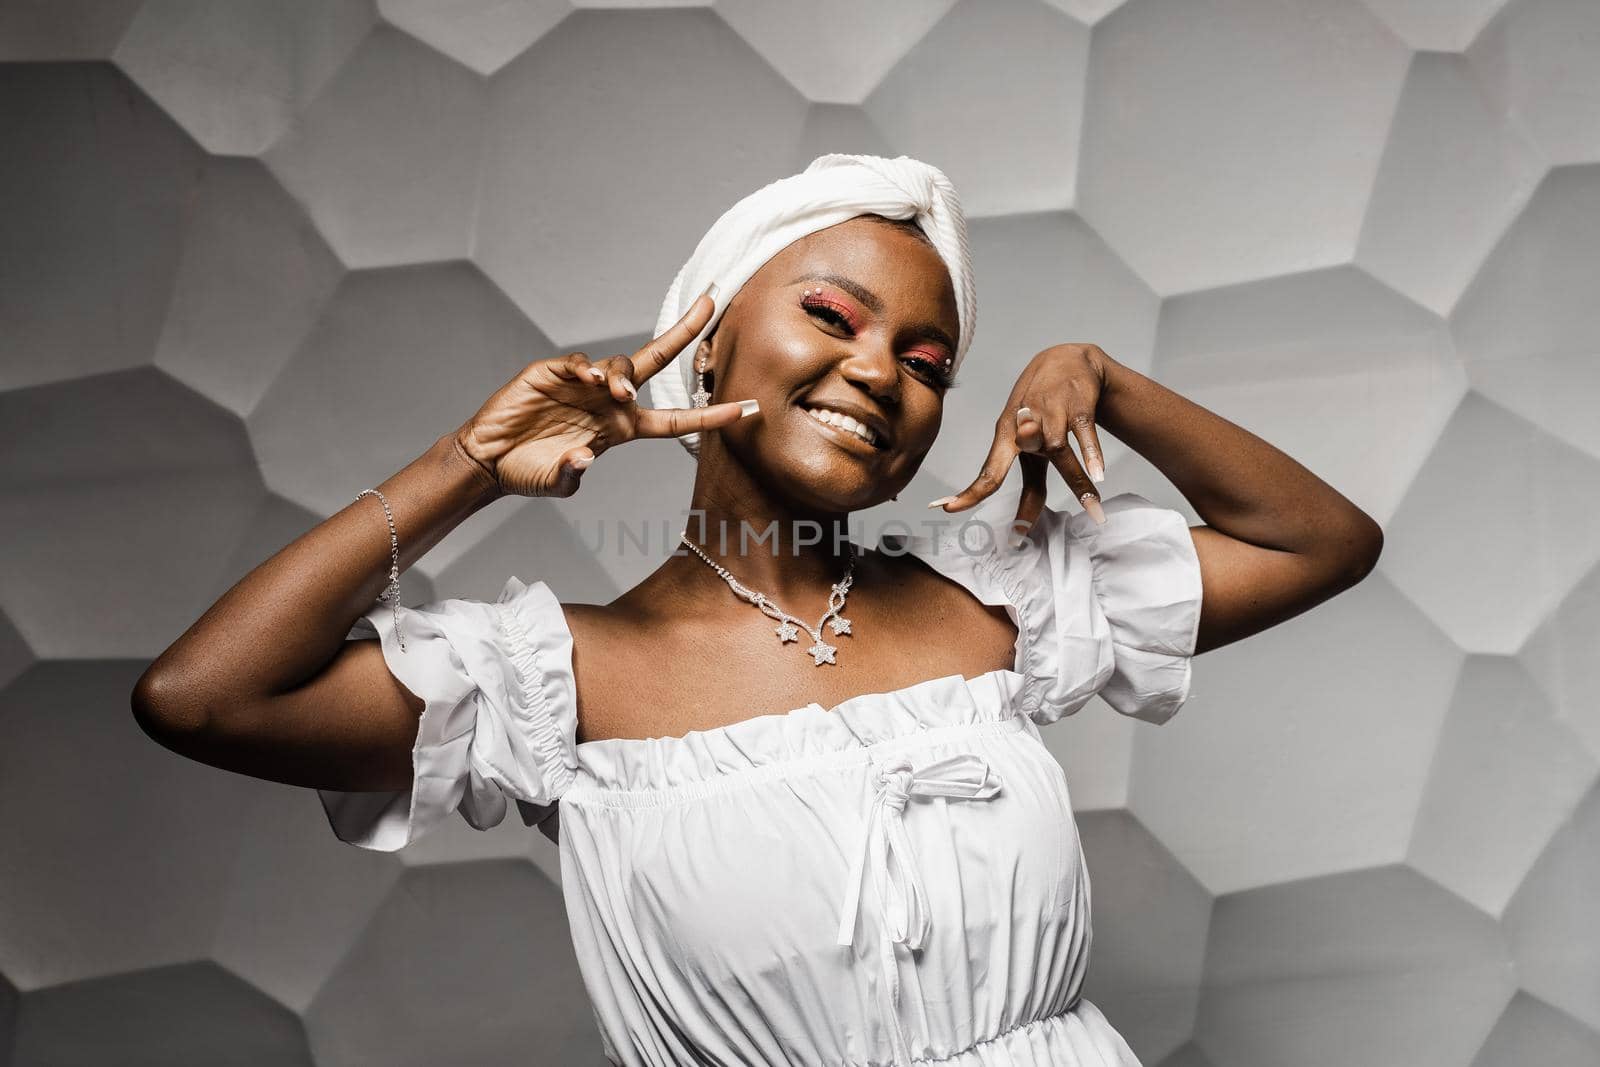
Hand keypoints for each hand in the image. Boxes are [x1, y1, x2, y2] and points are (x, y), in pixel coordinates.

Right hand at [452, 289, 756, 497]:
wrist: (488, 459)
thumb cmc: (527, 472)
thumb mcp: (557, 483)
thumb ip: (572, 476)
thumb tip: (584, 459)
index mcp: (621, 430)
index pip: (675, 420)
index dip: (711, 416)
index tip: (746, 408)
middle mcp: (609, 403)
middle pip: (657, 362)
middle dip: (685, 331)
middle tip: (710, 302)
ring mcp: (583, 386)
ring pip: (620, 365)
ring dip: (623, 377)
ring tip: (613, 393)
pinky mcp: (552, 373)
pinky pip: (579, 364)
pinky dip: (586, 369)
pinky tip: (586, 382)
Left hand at [931, 343, 1114, 534]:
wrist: (1066, 360)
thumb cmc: (1042, 410)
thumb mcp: (1029, 443)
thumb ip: (1031, 482)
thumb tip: (1025, 524)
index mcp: (1006, 436)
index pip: (988, 471)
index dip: (970, 491)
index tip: (949, 509)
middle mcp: (1025, 424)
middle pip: (1026, 458)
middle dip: (1024, 481)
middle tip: (1019, 532)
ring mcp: (1052, 414)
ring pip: (1059, 451)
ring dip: (1078, 482)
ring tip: (1095, 511)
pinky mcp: (1078, 407)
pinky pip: (1085, 433)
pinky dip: (1093, 454)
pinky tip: (1100, 474)